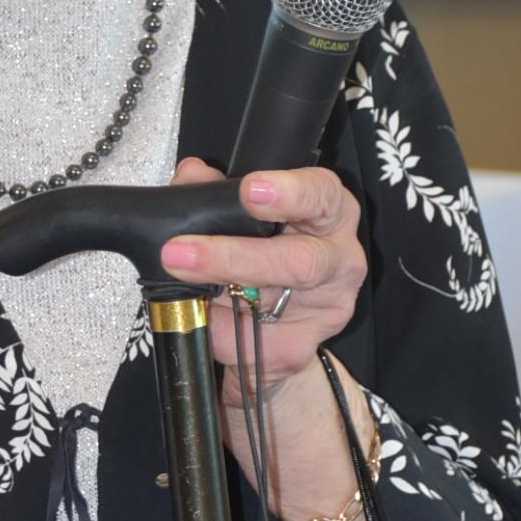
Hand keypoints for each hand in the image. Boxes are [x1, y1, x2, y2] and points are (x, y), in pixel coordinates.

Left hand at [160, 156, 367, 390]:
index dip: (287, 192)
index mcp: (328, 210)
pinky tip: (206, 318)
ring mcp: (329, 304)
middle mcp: (338, 256)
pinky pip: (259, 339)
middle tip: (182, 251)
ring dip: (220, 292)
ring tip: (182, 280)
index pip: (320, 193)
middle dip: (236, 255)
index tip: (248, 190)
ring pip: (275, 301)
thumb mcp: (241, 215)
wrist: (266, 321)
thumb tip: (192, 176)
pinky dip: (222, 328)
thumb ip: (218, 194)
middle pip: (301, 259)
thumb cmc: (262, 253)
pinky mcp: (306, 343)